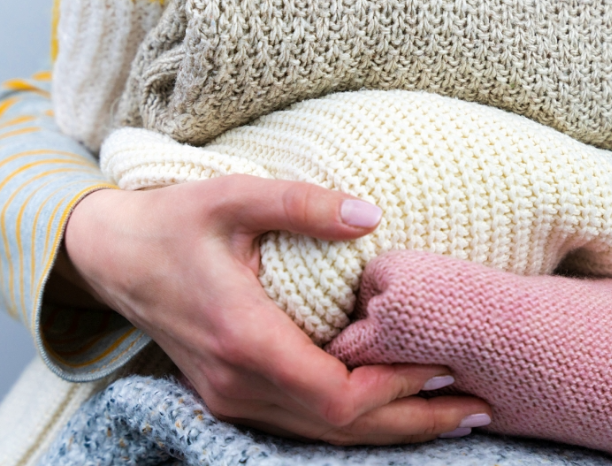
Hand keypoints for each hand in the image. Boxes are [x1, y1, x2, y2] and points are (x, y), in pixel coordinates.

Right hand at [59, 176, 491, 443]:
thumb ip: (303, 204)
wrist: (112, 255)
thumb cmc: (174, 221)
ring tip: (454, 412)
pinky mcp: (232, 392)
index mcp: (242, 338)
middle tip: (480, 407)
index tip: (448, 367)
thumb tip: (372, 214)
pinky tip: (395, 405)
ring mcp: (231, 396)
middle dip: (414, 421)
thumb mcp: (234, 196)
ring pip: (324, 434)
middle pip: (340, 428)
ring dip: (391, 426)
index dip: (397, 388)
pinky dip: (355, 420)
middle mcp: (237, 382)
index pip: (336, 394)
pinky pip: (304, 422)